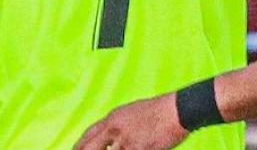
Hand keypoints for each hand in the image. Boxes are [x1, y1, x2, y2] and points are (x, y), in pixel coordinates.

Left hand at [74, 93, 188, 149]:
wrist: (175, 110)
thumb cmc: (157, 112)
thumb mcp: (130, 114)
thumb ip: (118, 125)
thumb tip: (112, 137)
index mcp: (112, 118)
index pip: (90, 133)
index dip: (80, 144)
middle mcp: (115, 128)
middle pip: (91, 146)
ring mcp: (126, 140)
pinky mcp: (139, 148)